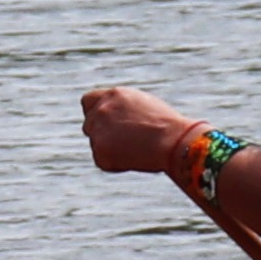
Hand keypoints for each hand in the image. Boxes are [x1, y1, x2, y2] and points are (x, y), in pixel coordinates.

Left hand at [78, 84, 204, 176]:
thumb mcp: (145, 106)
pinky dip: (114, 164)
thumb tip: (118, 120)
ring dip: (109, 148)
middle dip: (101, 133)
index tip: (102, 122)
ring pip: (96, 143)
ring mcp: (98, 130)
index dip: (94, 112)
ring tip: (136, 150)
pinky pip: (102, 160)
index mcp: (114, 95)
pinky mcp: (100, 151)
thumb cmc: (167, 126)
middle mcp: (102, 110)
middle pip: (89, 124)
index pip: (88, 101)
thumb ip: (125, 109)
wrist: (172, 140)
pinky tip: (134, 159)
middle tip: (122, 143)